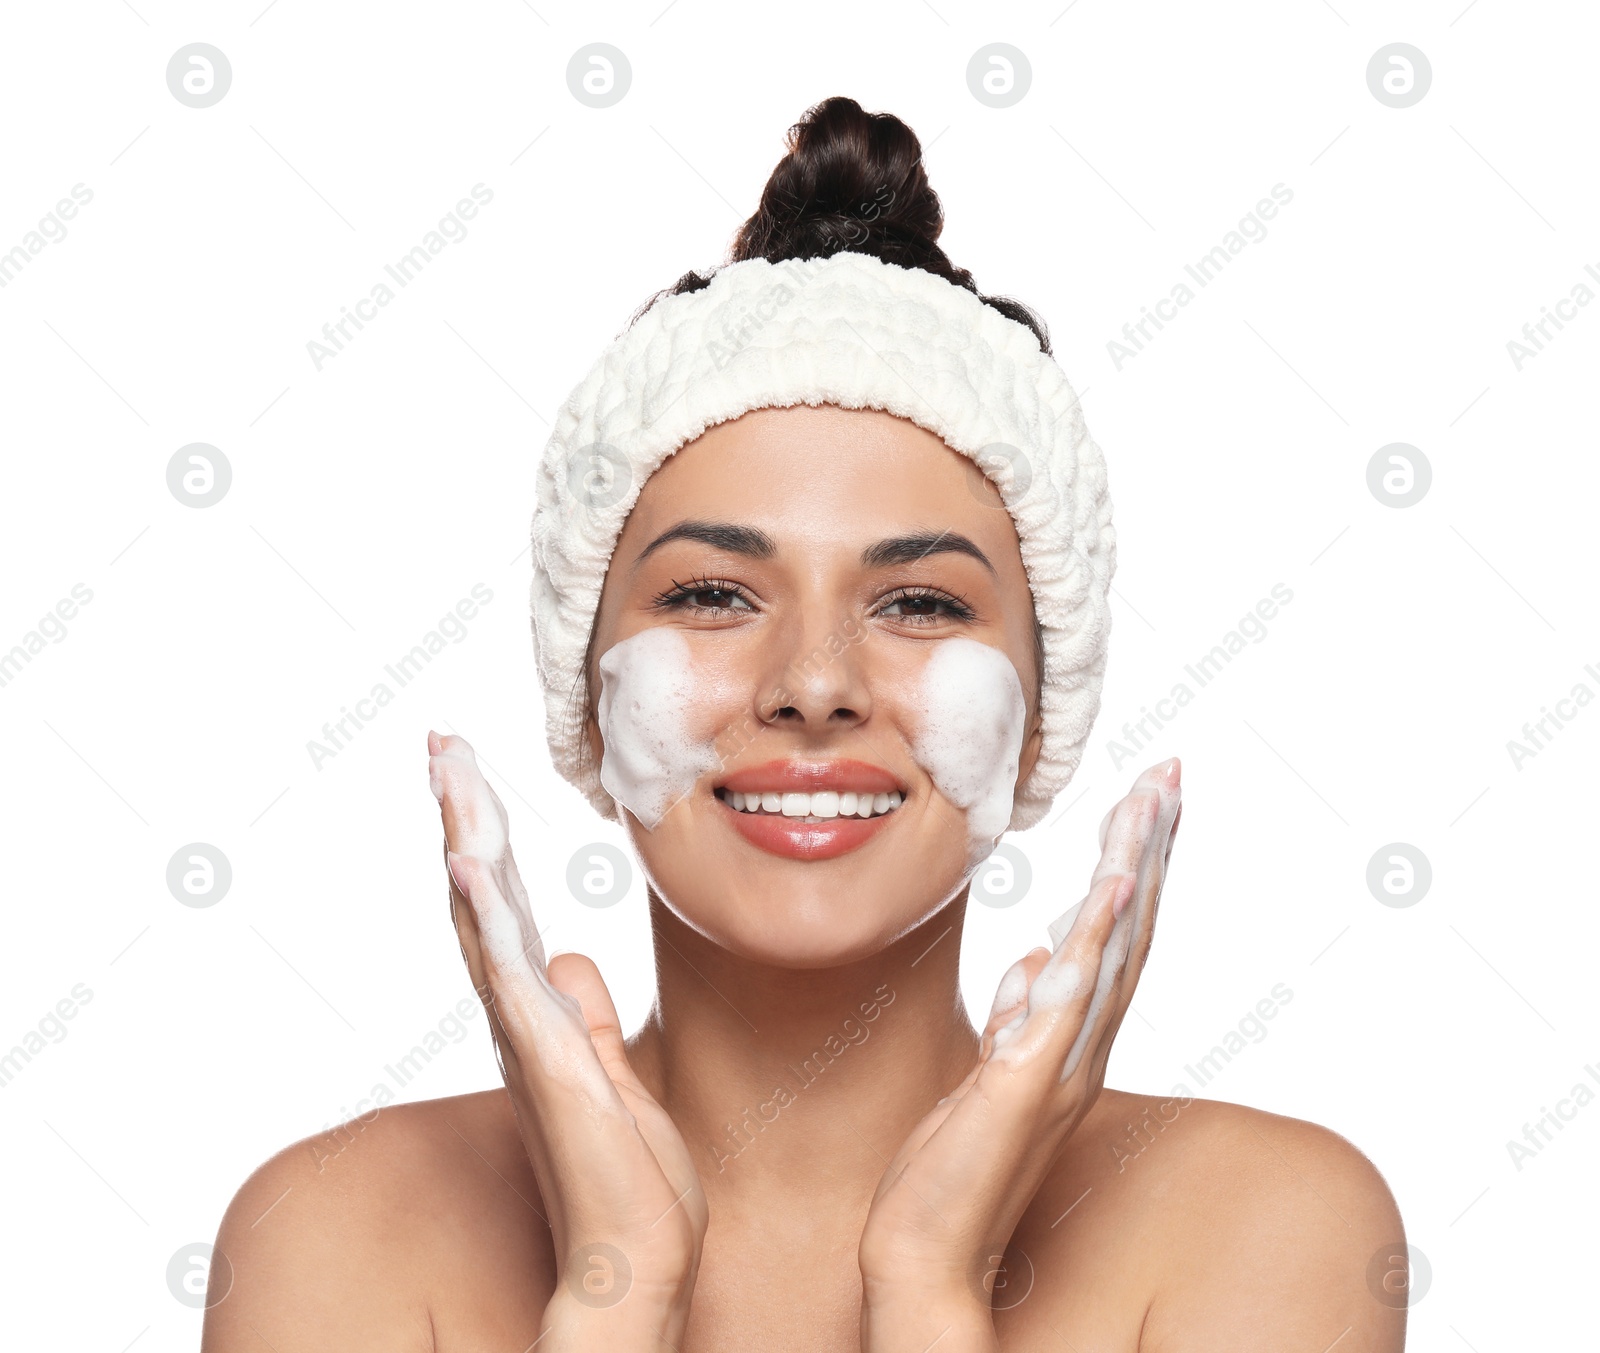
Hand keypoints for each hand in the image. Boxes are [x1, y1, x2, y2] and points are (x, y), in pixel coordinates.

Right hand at [427, 731, 706, 1347]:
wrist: (637, 1265)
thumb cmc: (630, 1185)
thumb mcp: (614, 1078)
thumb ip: (586, 1020)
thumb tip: (566, 959)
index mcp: (536, 1017)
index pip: (501, 910)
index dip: (483, 842)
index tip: (469, 775)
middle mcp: (518, 1019)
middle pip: (479, 899)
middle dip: (462, 817)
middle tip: (443, 744)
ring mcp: (526, 1038)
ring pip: (485, 920)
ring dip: (466, 840)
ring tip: (449, 770)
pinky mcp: (548, 1063)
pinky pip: (508, 979)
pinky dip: (484, 918)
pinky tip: (469, 863)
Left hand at [856, 757, 1182, 1348]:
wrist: (924, 1256)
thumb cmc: (952, 1170)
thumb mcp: (987, 1078)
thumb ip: (1018, 1019)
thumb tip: (1033, 959)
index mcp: (1070, 1041)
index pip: (1114, 938)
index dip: (1136, 867)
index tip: (1146, 801)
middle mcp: (1081, 1049)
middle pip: (1130, 932)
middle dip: (1150, 849)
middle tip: (1168, 776)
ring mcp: (1059, 1067)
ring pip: (1110, 952)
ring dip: (1133, 872)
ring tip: (1148, 803)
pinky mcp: (1022, 1085)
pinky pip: (1067, 1002)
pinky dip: (1095, 942)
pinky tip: (1111, 887)